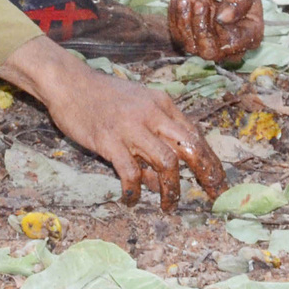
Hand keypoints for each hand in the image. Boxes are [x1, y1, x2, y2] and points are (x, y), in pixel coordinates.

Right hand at [0, 36, 226, 208]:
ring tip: (167, 205)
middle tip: (210, 196)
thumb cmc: (103, 97)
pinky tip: (131, 199)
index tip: (219, 182)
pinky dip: (135, 191)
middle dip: (205, 174)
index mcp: (162, 103)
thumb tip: (162, 176)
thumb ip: (154, 136)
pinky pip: (131, 172)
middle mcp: (152, 114)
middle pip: (189, 148)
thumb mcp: (138, 106)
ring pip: (166, 162)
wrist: (70, 83)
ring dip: (170, 189)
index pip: (195, 134)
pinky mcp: (109, 141)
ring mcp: (131, 127)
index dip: (210, 160)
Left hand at [167, 0, 263, 64]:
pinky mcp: (191, 37)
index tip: (217, 10)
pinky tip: (180, 0)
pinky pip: (178, 37)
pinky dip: (175, 18)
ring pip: (192, 47)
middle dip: (201, 27)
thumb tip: (225, 18)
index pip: (235, 45)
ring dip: (186, 22)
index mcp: (251, 32)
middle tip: (199, 3)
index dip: (222, 30)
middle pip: (211, 52)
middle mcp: (232, 44)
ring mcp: (210, 42)